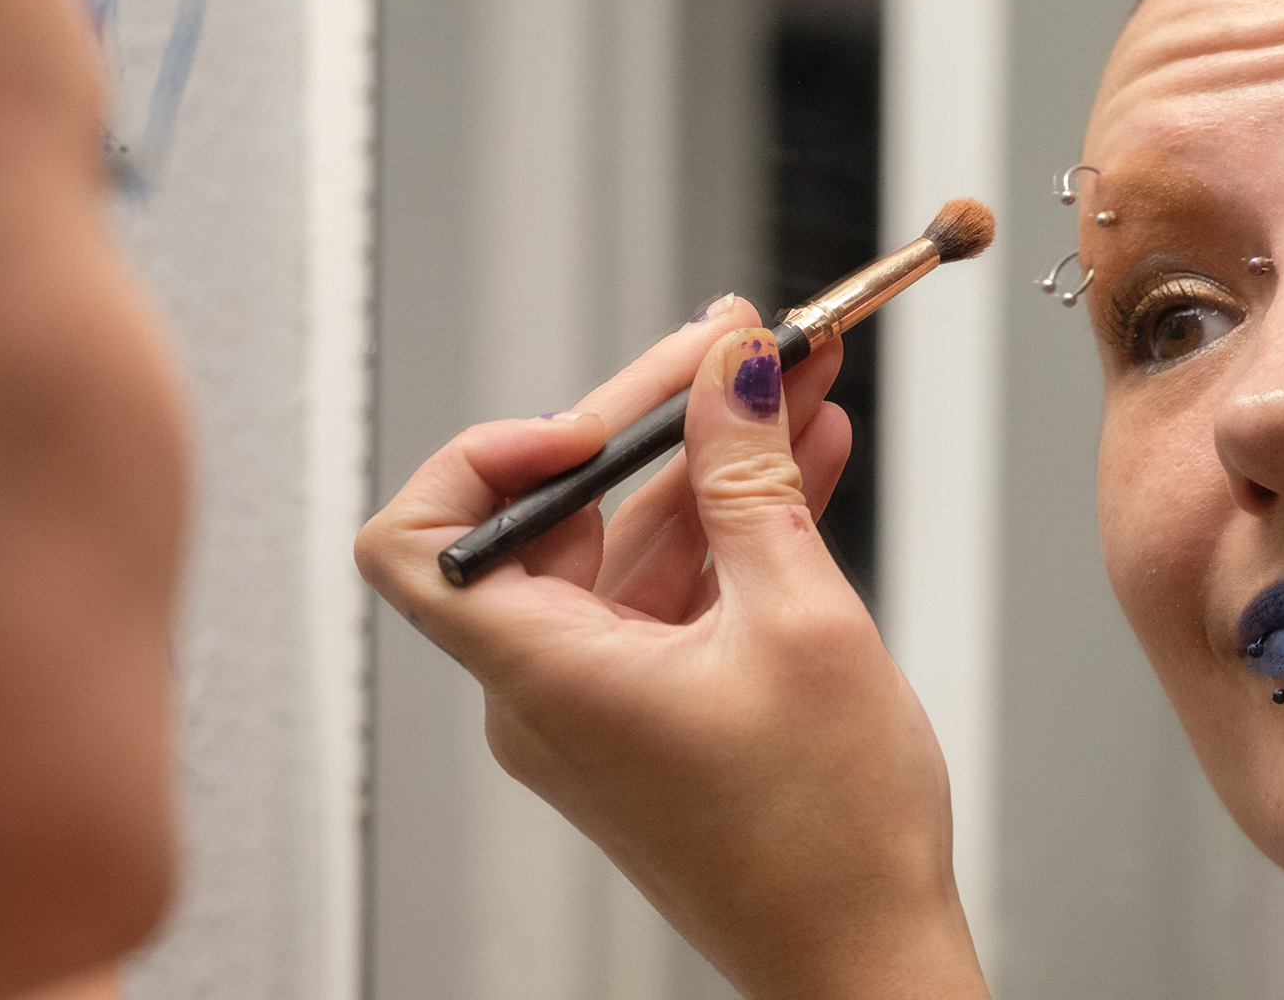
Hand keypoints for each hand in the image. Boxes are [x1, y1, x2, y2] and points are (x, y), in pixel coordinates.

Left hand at [356, 297, 988, 999]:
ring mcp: (604, 697)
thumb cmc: (827, 838)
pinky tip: (806, 454)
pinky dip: (734, 524)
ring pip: (636, 542)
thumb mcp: (798, 621)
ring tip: (800, 378)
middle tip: (741, 344)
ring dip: (718, 460)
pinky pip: (676, 588)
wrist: (865, 960)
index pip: (417, 542)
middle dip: (655, 419)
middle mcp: (549, 688)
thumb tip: (731, 373)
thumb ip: (749, 481)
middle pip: (560, 514)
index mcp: (544, 678)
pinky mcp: (656, 705)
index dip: (485, 457)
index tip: (592, 424)